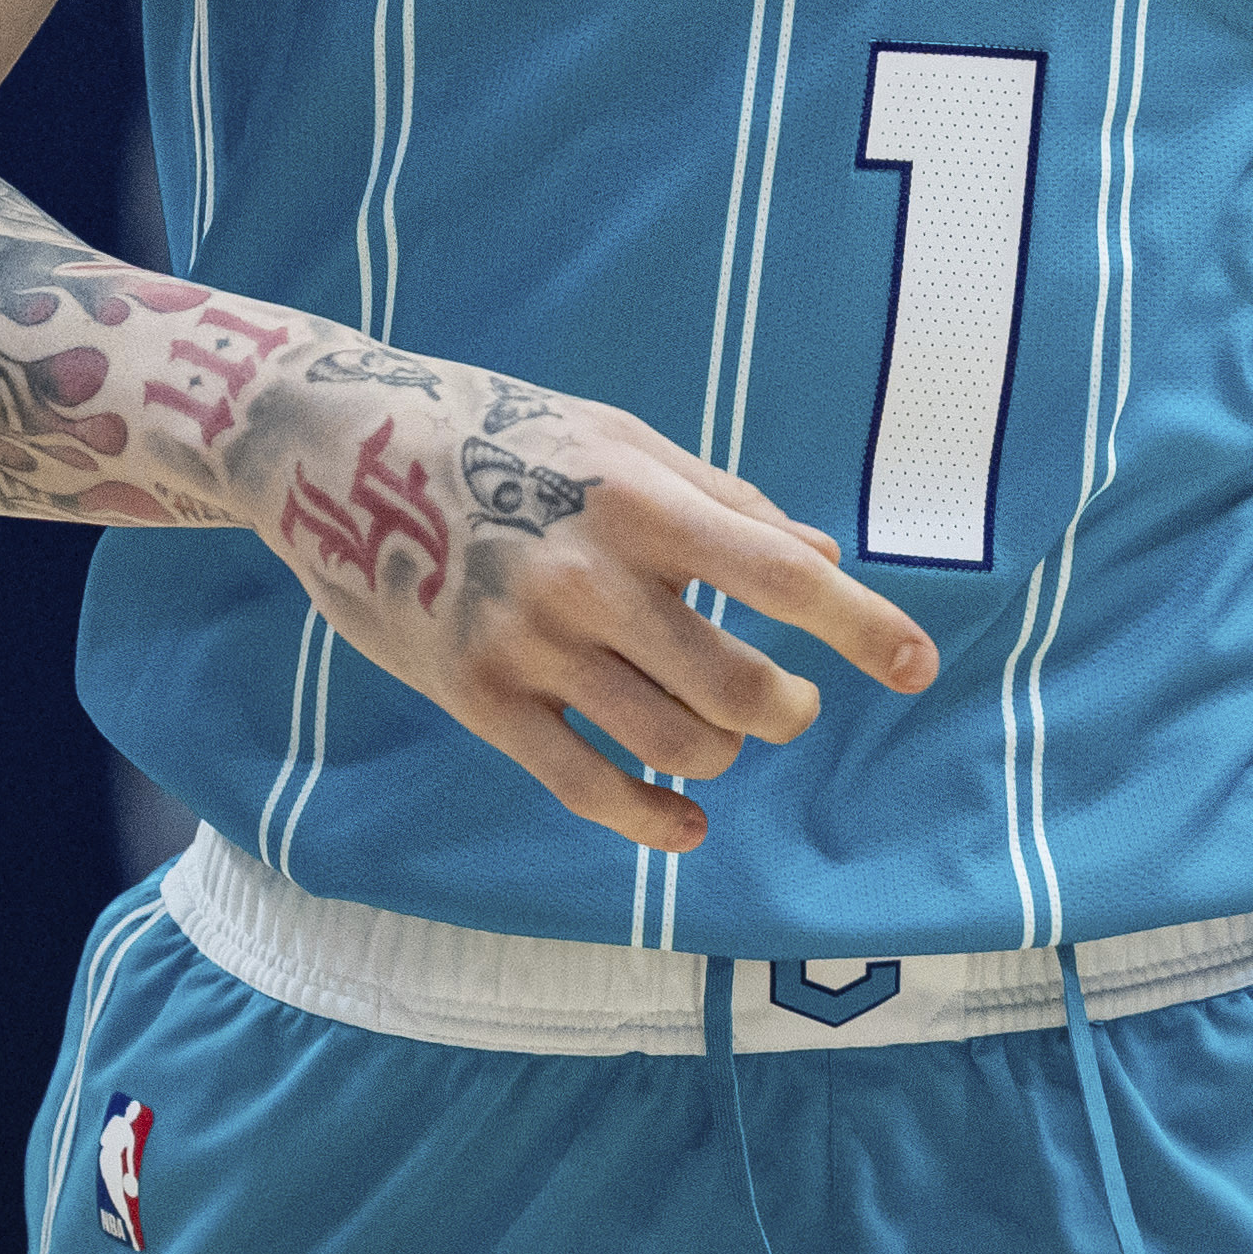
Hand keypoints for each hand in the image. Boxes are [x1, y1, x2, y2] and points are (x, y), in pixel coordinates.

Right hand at [243, 360, 938, 853]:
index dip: (859, 625)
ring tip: (725, 738)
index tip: (917, 667)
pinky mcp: (476, 695)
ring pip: (670, 742)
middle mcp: (589, 575)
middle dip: (786, 710)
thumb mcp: (617, 437)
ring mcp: (529, 642)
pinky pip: (582, 783)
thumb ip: (724, 500)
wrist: (335, 452)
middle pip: (735, 684)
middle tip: (793, 706)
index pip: (777, 572)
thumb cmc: (500, 430)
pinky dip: (650, 816)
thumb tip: (820, 557)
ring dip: (721, 754)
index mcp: (638, 497)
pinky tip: (687, 823)